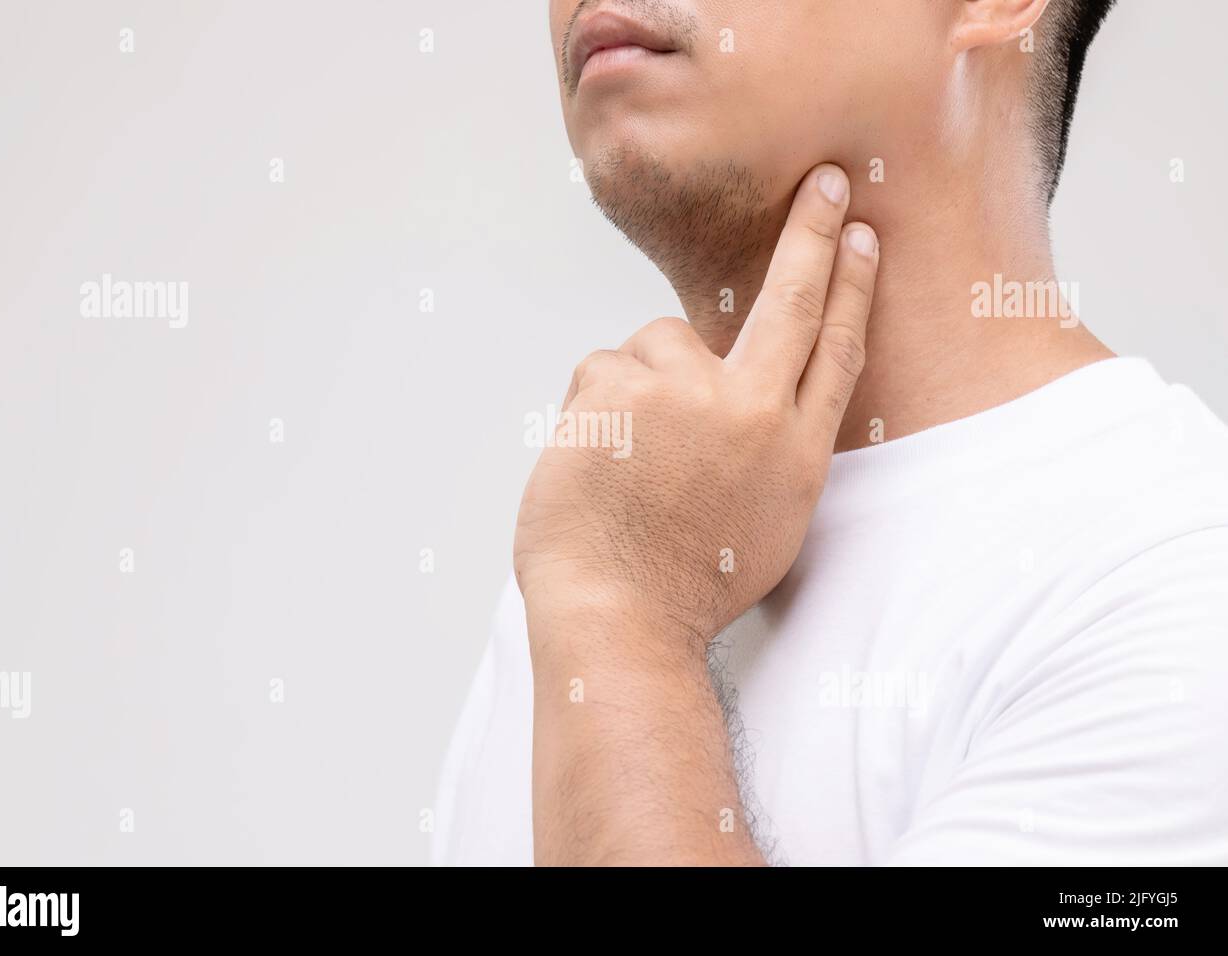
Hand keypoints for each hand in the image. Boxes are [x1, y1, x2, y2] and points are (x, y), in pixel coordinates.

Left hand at [514, 164, 878, 655]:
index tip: (860, 237)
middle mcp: (751, 412)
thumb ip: (768, 447)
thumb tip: (750, 391)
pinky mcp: (620, 389)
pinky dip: (595, 408)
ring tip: (629, 459)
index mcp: (794, 451)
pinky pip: (601, 371)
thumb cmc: (684, 582)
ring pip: (657, 341)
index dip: (851, 287)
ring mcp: (685, 395)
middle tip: (825, 184)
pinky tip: (596, 463)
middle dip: (812, 235)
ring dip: (640, 384)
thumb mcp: (765, 522)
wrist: (618, 616)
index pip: (836, 349)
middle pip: (791, 301)